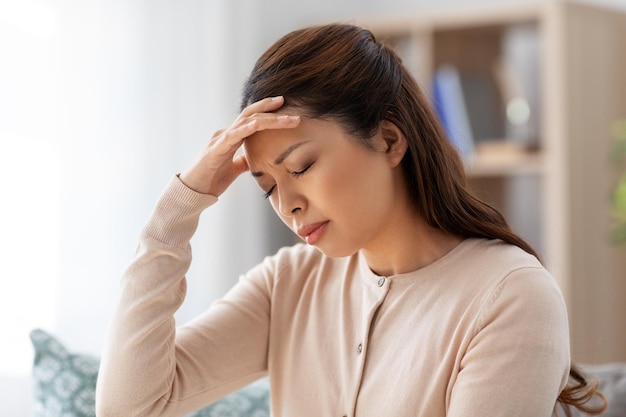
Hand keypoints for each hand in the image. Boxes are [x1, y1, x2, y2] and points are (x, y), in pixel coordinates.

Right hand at [179, 96, 299, 195]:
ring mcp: (220, 140)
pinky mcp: (214, 150)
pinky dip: (245, 129)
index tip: (286, 109)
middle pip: (250, 115)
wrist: (193, 192)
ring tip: (284, 117)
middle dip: (269, 107)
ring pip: (246, 122)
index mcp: (232, 138)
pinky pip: (231, 136)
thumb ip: (244, 161)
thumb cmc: (211, 180)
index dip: (268, 112)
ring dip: (267, 119)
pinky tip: (256, 124)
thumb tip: (255, 159)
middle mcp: (226, 134)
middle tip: (285, 100)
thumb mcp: (233, 170)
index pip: (252, 120)